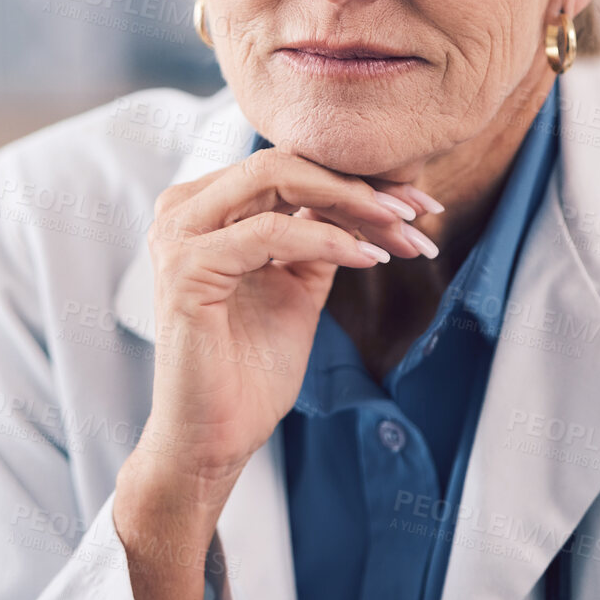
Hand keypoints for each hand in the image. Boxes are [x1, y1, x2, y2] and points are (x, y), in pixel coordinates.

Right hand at [113, 148, 437, 599]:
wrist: (215, 437)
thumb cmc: (249, 368)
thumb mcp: (297, 284)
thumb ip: (319, 234)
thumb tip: (374, 195)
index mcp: (204, 206)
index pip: (289, 165)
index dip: (357, 177)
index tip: (418, 202)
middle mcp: (183, 209)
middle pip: (285, 161)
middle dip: (362, 184)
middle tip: (421, 210)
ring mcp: (179, 235)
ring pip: (277, 179)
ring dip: (354, 204)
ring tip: (406, 235)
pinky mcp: (186, 268)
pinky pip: (270, 232)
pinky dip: (327, 238)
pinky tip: (370, 257)